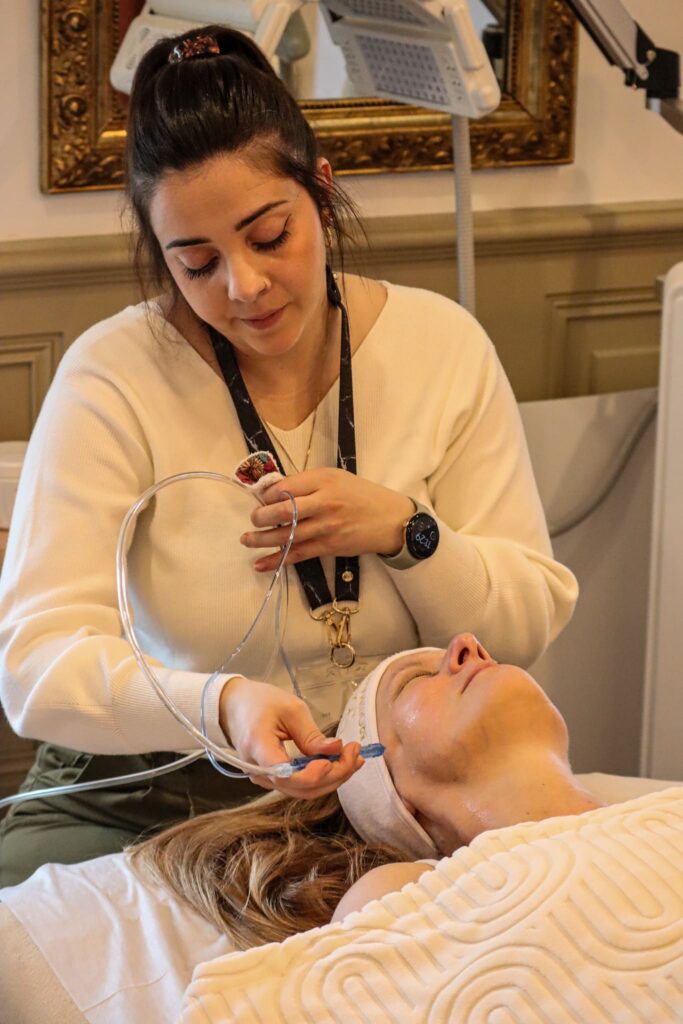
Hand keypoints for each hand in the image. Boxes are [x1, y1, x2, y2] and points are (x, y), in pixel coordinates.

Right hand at [218, 676, 363, 797]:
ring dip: (332, 778)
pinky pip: (299, 786)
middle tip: (356, 753)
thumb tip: (336, 749)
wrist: (234, 706)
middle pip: (300, 787)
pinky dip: (321, 778)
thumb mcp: (290, 708)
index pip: (286, 775)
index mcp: (257, 747)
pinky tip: (338, 764)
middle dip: (334, 774)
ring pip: (303, 791)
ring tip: (353, 758)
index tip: (337, 756)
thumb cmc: (260, 701)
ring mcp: (264, 778)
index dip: (315, 773)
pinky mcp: (272, 779)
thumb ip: (311, 734)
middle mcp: (257, 770)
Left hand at [240, 468, 414, 571]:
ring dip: (261, 540)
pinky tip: (261, 564)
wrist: (392, 519)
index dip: (267, 495)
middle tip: (254, 520)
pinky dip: (277, 560)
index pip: (285, 487)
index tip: (262, 499)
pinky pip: (297, 554)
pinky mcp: (329, 546)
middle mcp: (324, 502)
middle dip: (260, 517)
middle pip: (282, 511)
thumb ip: (308, 483)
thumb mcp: (337, 478)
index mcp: (323, 480)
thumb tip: (276, 493)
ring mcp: (326, 526)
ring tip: (247, 540)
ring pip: (286, 535)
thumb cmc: (362, 495)